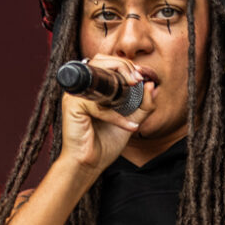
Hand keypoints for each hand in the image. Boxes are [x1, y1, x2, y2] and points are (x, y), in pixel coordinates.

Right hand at [58, 57, 155, 172]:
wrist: (90, 164)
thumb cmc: (105, 143)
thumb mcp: (131, 121)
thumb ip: (143, 104)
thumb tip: (151, 85)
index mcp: (93, 87)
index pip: (107, 61)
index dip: (125, 64)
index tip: (141, 76)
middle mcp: (82, 87)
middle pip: (100, 60)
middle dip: (123, 65)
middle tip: (137, 79)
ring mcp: (75, 95)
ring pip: (97, 74)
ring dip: (119, 78)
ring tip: (135, 87)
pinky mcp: (72, 106)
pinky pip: (98, 105)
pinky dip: (116, 116)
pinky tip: (128, 126)